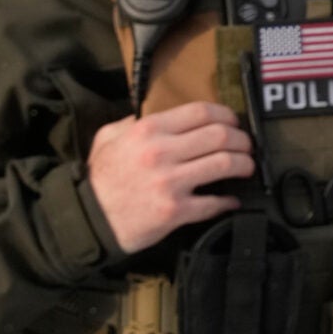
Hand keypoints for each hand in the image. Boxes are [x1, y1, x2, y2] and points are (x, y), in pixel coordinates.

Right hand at [87, 102, 252, 253]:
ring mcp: (170, 183)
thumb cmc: (98, 180)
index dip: (226, 115)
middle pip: (221, 136)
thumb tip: (160, 112)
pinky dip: (228, 201)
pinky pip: (213, 203)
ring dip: (244, 165)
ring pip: (225, 164)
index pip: (202, 112)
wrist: (85, 221)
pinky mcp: (174, 211)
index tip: (233, 122)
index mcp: (148, 131)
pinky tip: (232, 200)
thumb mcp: (108, 138)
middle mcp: (161, 153)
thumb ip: (134, 121)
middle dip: (242, 139)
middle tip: (246, 146)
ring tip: (246, 167)